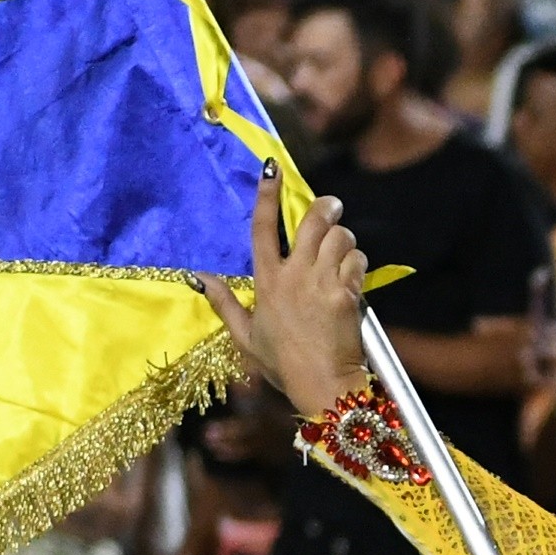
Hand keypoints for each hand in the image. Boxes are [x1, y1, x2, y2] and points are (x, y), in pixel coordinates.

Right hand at [207, 177, 377, 421]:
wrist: (322, 385)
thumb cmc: (283, 364)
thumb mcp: (245, 336)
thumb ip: (224, 303)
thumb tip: (198, 277)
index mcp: (266, 282)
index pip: (263, 228)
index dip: (267, 195)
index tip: (272, 169)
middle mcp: (293, 276)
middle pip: (313, 221)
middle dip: (326, 207)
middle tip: (332, 208)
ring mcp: (321, 283)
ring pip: (339, 237)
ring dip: (344, 240)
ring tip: (342, 254)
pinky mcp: (346, 293)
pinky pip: (356, 260)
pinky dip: (357, 264)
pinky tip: (352, 280)